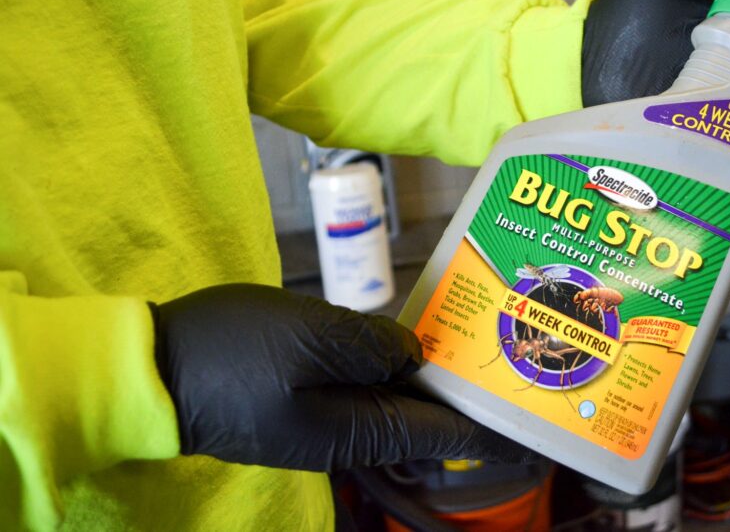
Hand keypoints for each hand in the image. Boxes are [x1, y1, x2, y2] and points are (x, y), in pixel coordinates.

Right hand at [151, 284, 531, 470]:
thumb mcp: (307, 336)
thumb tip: (412, 354)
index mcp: (356, 429)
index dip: (491, 433)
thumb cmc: (228, 352)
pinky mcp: (304, 399)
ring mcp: (324, 418)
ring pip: (395, 402)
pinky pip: (364, 386)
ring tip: (470, 347)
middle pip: (425, 422)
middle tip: (514, 367)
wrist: (152, 371)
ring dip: (432, 379)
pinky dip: (393, 367)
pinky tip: (405, 343)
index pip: (442, 435)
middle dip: (468, 399)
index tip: (535, 433)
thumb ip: (370, 345)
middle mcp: (347, 433)